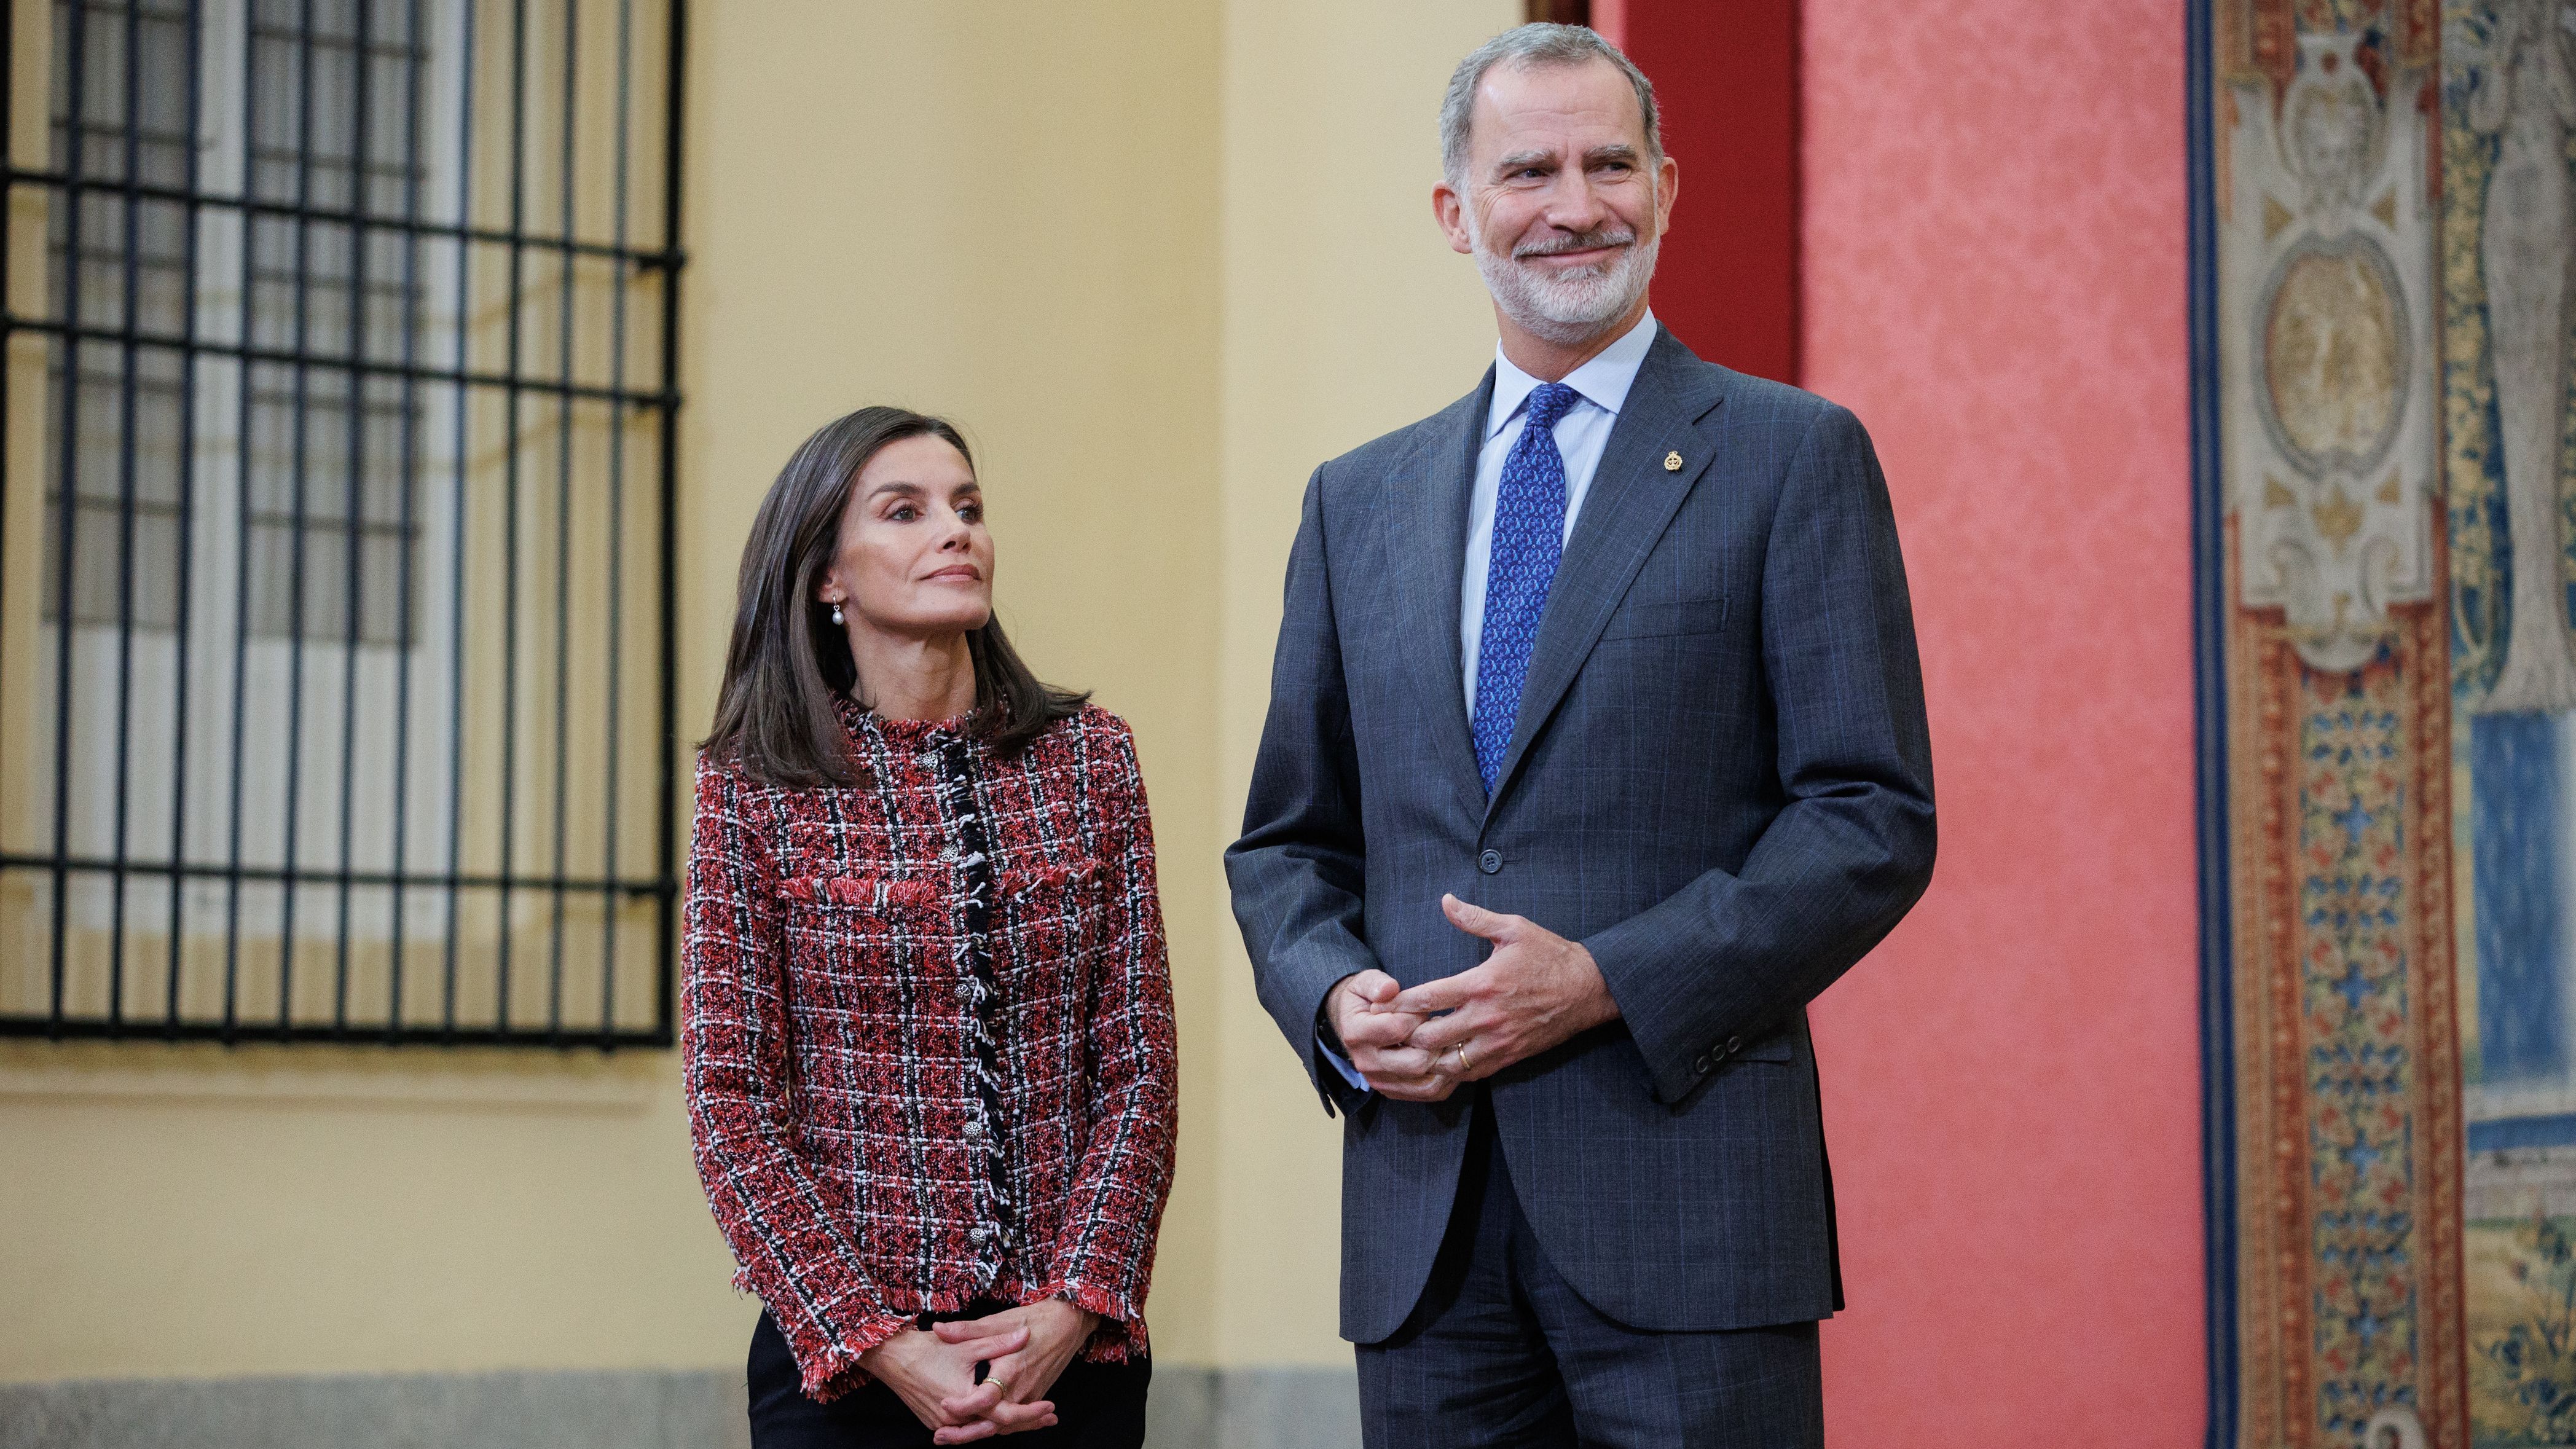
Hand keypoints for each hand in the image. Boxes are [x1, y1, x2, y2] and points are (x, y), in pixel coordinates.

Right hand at [858, 1322, 1052, 1439]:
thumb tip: (1025, 1335)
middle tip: (1050, 1418)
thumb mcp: (968, 1343)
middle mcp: (954, 1420)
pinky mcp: (938, 1424)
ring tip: (1036, 1420)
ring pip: (983, 1431)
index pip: (1004, 1415)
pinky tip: (1003, 1418)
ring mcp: (944, 1425)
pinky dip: (988, 1424)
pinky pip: (969, 1429)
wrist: (893, 1358)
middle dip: (1025, 1423)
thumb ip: (998, 1342)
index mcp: (964, 1401)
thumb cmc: (929, 1349)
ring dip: (1009, 1425)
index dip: (1029, 1413)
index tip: (1050, 1407)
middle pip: (997, 1428)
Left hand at [929, 1298, 1098, 1441]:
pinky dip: (997, 1427)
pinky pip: (1014, 1420)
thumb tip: (938, 1329)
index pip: (985, 1399)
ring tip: (951, 1435)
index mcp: (1011, 1370)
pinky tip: (979, 1429)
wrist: (1069, 1324)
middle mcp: (1022, 1390)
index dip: (964, 1405)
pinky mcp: (1036, 1398)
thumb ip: (967, 1330)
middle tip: (940, 1436)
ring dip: (979, 1433)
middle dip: (965, 1433)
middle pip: (992, 1422)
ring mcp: (1031, 1397)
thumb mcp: (999, 1320)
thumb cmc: (1035, 1319)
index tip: (944, 1403)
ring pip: (1004, 1425)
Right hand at [1327, 968, 1454, 1101]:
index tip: (1423, 1007)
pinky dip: (1445, 1079)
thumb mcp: (1365, 982)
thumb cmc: (1365, 999)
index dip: (1417, 1015)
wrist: (1352, 1023)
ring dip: (1443, 1062)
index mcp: (1356, 1033)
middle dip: (1434, 1042)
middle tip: (1438, 1025)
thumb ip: (1377, 983)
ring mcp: (1378, 1080)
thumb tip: (1390, 989)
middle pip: (1414, 1062)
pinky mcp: (1391, 1090)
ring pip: (1424, 1082)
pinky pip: (1427, 1093)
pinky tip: (1449, 1058)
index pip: (1397, 1029)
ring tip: (1446, 1041)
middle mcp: (1365, 1062)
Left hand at [1394, 895, 1619, 1080]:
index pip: (1428, 998)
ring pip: (1448, 1062)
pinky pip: (1471, 1073)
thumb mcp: (1514, 928)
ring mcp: (1498, 1041)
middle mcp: (1487, 1016)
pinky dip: (1450, 1070)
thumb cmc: (1550, 956)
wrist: (1589, 989)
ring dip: (1426, 1057)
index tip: (1383, 1004)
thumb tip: (1445, 901)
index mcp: (1482, 983)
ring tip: (1411, 1049)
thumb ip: (1475, 918)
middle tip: (1392, 1030)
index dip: (1399, 1003)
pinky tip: (1438, 1061)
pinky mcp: (1509, 1057)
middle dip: (1406, 1035)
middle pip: (1430, 1036)